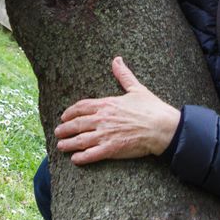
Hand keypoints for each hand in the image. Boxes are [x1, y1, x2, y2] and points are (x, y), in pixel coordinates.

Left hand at [54, 57, 181, 164]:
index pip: (82, 107)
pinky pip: (91, 154)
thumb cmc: (151, 108)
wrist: (162, 127)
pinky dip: (81, 157)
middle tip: (57, 132)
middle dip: (65, 128)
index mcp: (107, 104)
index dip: (70, 112)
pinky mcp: (111, 148)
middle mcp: (102, 119)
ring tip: (60, 146)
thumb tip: (117, 60)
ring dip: (68, 143)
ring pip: (80, 140)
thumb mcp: (136, 88)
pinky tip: (75, 159)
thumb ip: (123, 75)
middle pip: (77, 124)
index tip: (64, 116)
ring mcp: (106, 134)